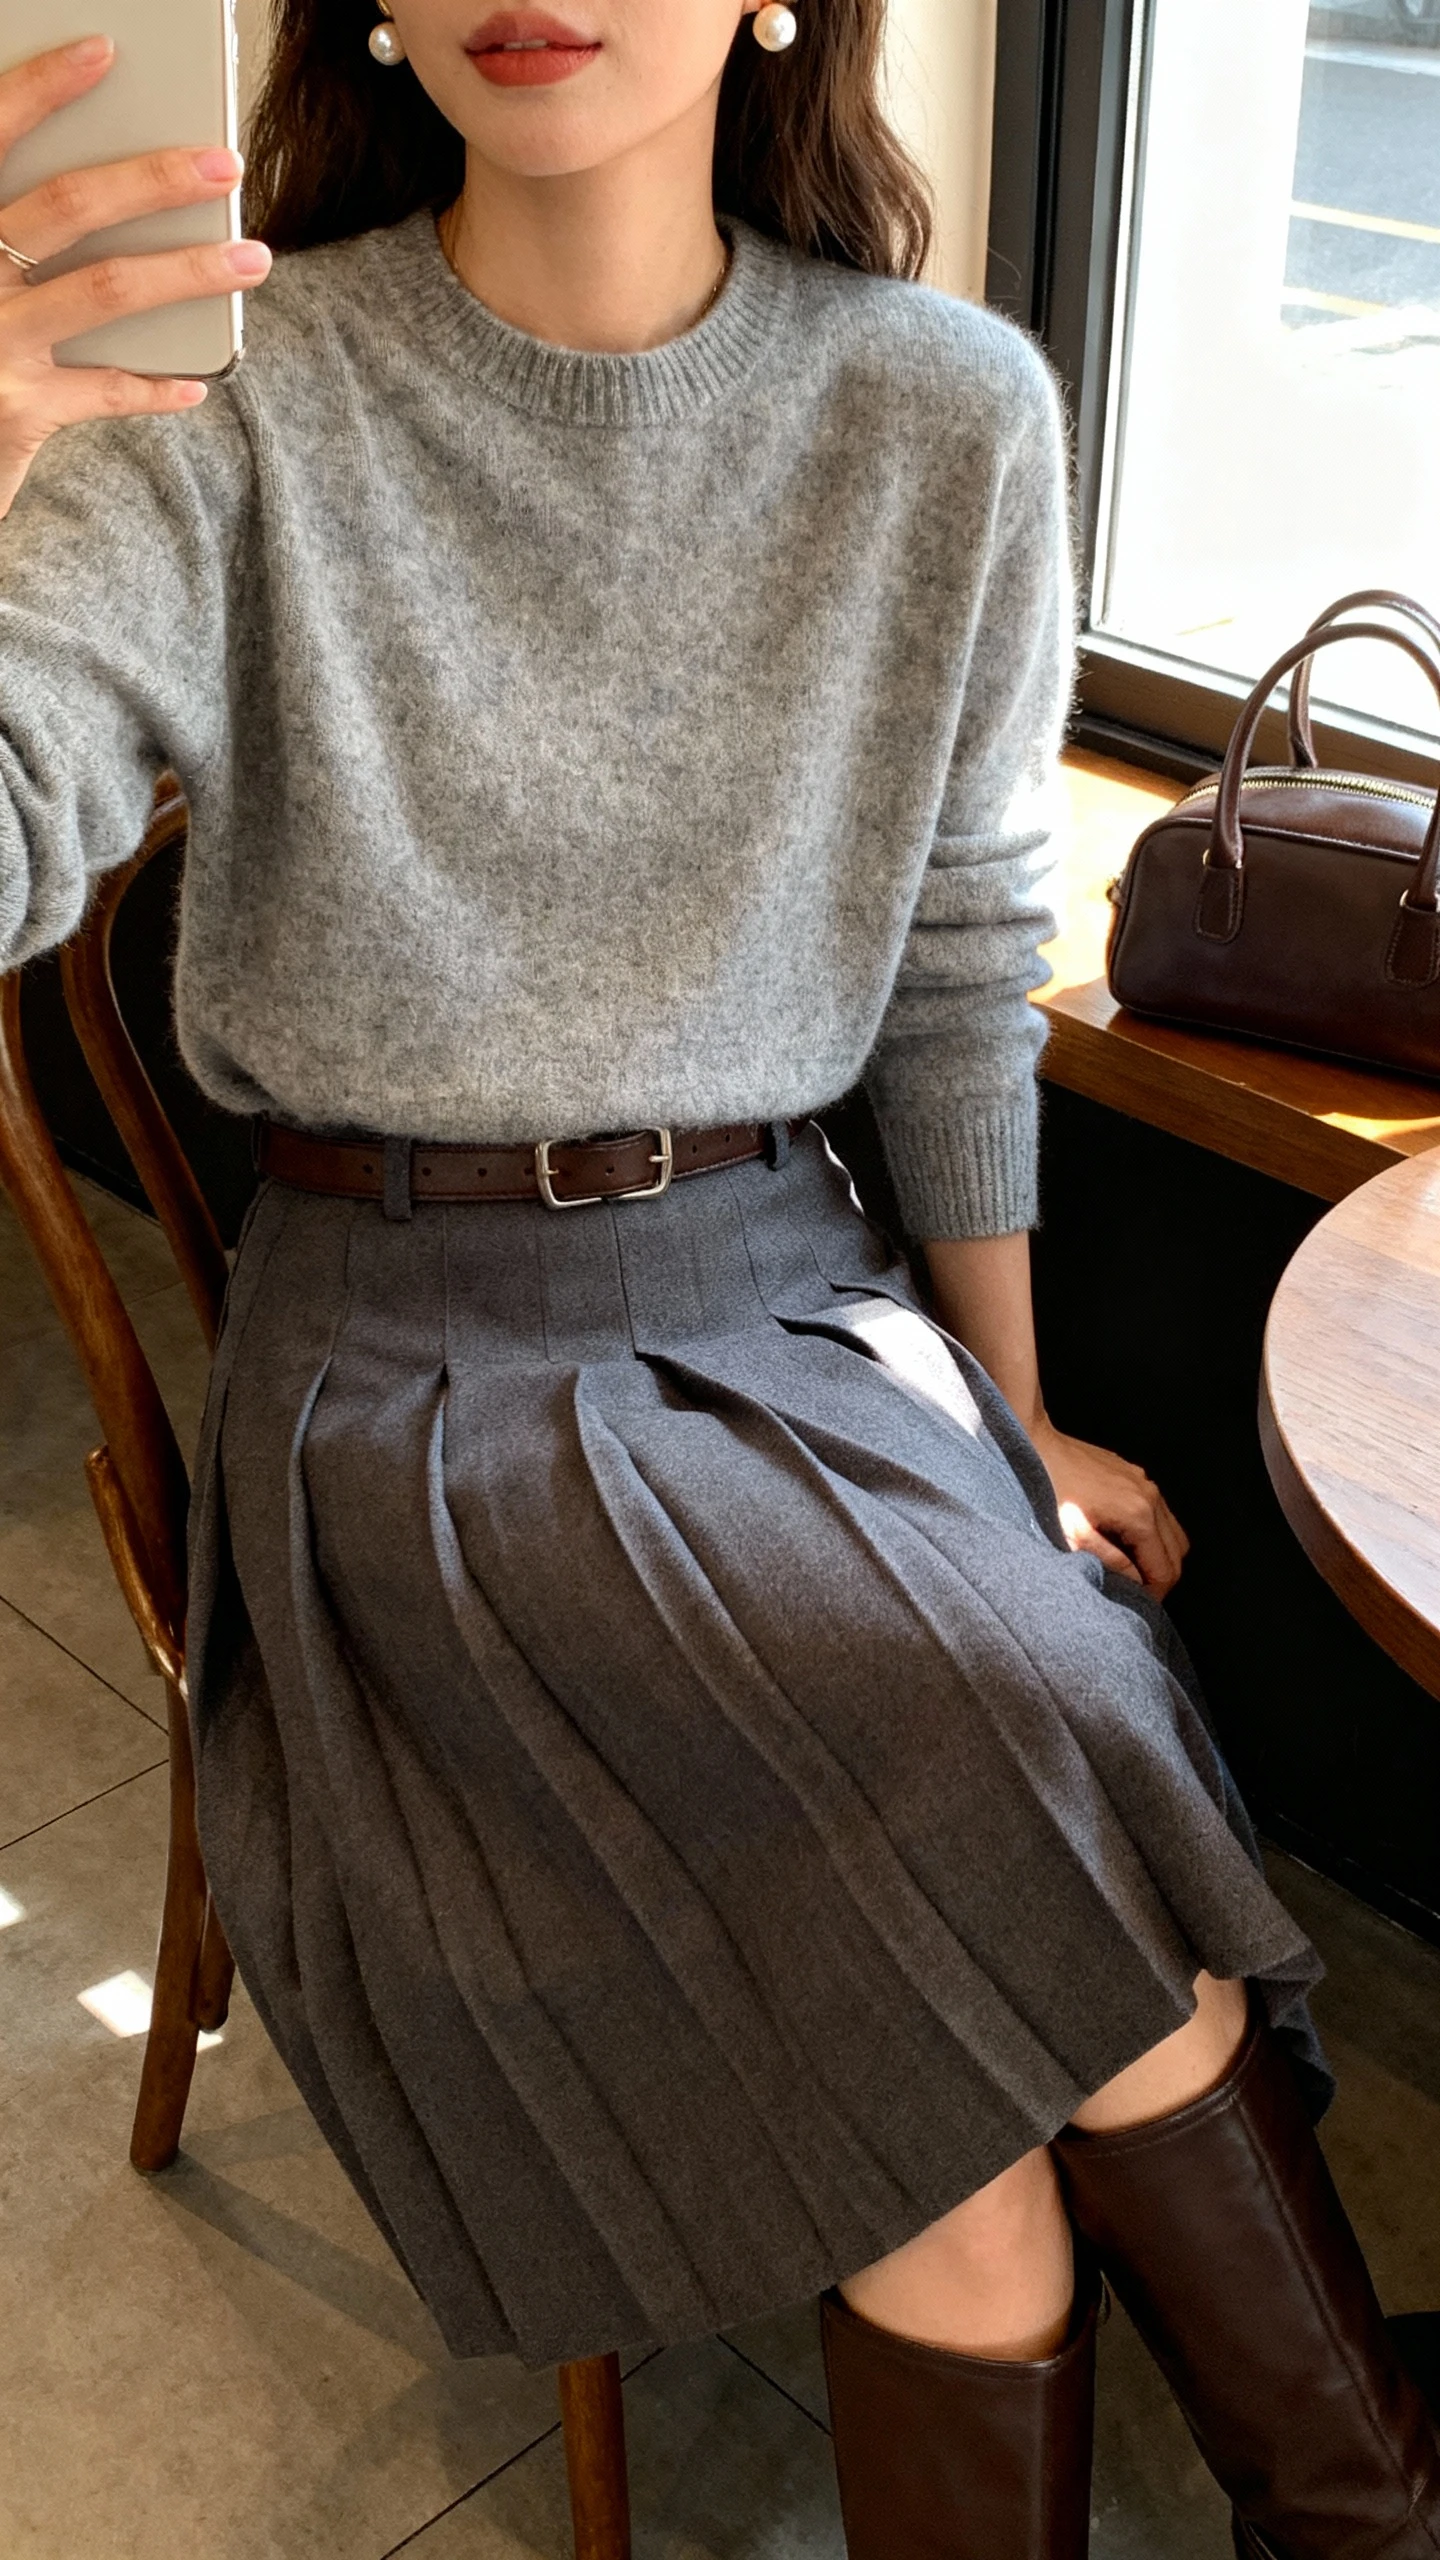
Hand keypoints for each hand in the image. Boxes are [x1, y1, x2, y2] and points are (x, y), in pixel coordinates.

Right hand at [0, 37, 271, 519]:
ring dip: (188, 270)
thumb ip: (14, 233)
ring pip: (105, 289)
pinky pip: (105, 389)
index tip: (102, 51)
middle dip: (153, 179)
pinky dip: (155, 387)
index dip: (41, 89)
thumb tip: (117, 194)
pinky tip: (196, 383)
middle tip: (225, 164)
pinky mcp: (17, 412)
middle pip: (66, 205)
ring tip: (250, 258)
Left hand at [1030, 1417, 1190, 1598]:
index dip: (1156, 1594)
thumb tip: (1136, 1581)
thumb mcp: (1072, 1535)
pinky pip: (1161, 1513)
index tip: (1139, 1605)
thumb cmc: (1047, 1489)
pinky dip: (1155, 1534)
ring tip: (1134, 1569)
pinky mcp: (1137, 1476)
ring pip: (1174, 1533)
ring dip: (1161, 1556)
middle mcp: (1151, 1497)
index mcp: (1138, 1515)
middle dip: (1162, 1577)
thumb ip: (1109, 1561)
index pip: (1165, 1569)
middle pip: (1178, 1553)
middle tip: (1138, 1592)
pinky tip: (1128, 1541)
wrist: (1037, 1444)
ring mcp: (1146, 1483)